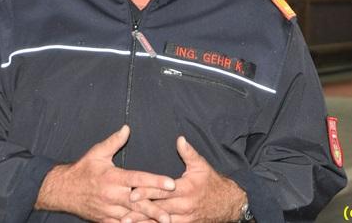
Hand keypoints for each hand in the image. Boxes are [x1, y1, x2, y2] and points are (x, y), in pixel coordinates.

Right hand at [35, 125, 175, 221]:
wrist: (62, 191)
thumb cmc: (82, 170)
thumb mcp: (97, 153)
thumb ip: (114, 141)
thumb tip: (127, 128)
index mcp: (113, 178)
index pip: (138, 179)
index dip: (155, 181)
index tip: (171, 184)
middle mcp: (112, 195)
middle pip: (138, 203)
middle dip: (155, 210)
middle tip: (170, 215)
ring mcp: (108, 210)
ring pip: (132, 217)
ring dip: (147, 220)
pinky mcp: (105, 220)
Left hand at [129, 136, 245, 222]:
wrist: (229, 204)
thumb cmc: (212, 183)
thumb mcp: (202, 166)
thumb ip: (189, 153)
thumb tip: (179, 138)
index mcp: (186, 189)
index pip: (163, 191)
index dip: (147, 192)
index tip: (132, 192)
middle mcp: (184, 206)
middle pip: (158, 208)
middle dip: (140, 211)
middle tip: (122, 213)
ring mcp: (184, 218)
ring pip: (161, 222)